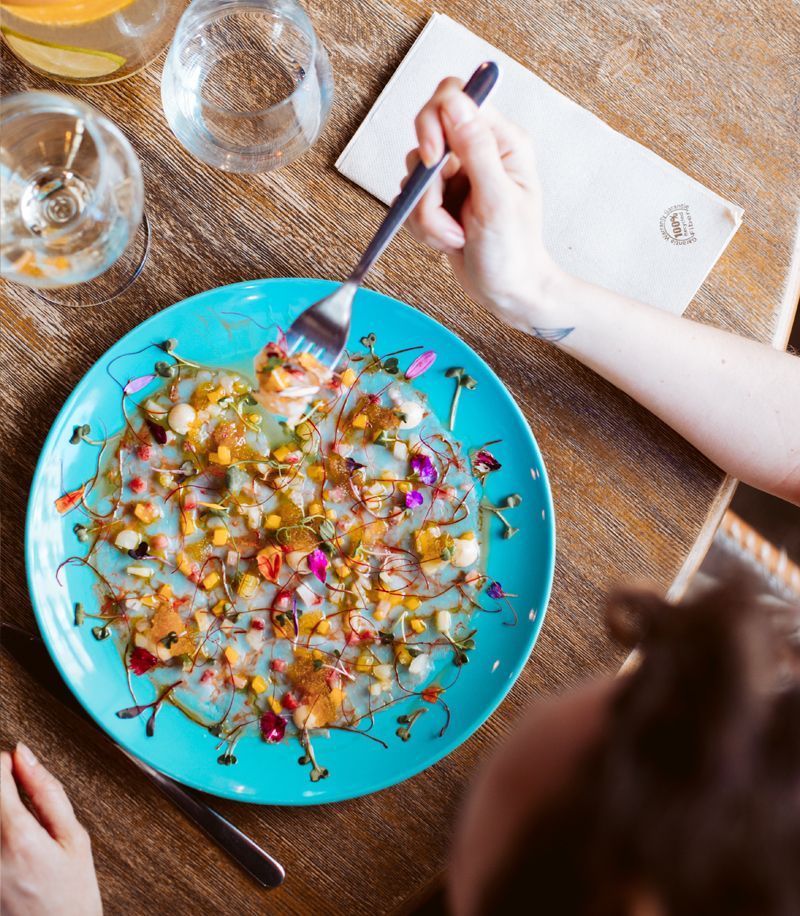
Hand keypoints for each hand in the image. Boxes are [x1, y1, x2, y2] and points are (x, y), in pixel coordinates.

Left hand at [1, 744, 101, 915]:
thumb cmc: (72, 897)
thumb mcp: (74, 838)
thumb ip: (46, 793)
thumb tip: (24, 756)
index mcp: (16, 836)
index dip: (5, 765)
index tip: (15, 768)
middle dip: (0, 790)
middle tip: (16, 800)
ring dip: (0, 814)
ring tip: (16, 827)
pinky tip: (11, 849)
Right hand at [405, 78, 565, 331]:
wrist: (508, 293)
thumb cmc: (514, 252)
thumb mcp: (496, 199)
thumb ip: (475, 148)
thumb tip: (456, 101)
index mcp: (501, 141)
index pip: (454, 98)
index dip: (433, 122)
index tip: (433, 157)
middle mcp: (476, 152)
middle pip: (426, 137)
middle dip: (427, 185)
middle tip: (443, 211)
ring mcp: (456, 177)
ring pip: (414, 177)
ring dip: (428, 215)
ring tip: (455, 236)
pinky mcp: (439, 200)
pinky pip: (410, 202)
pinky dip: (423, 227)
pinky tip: (448, 241)